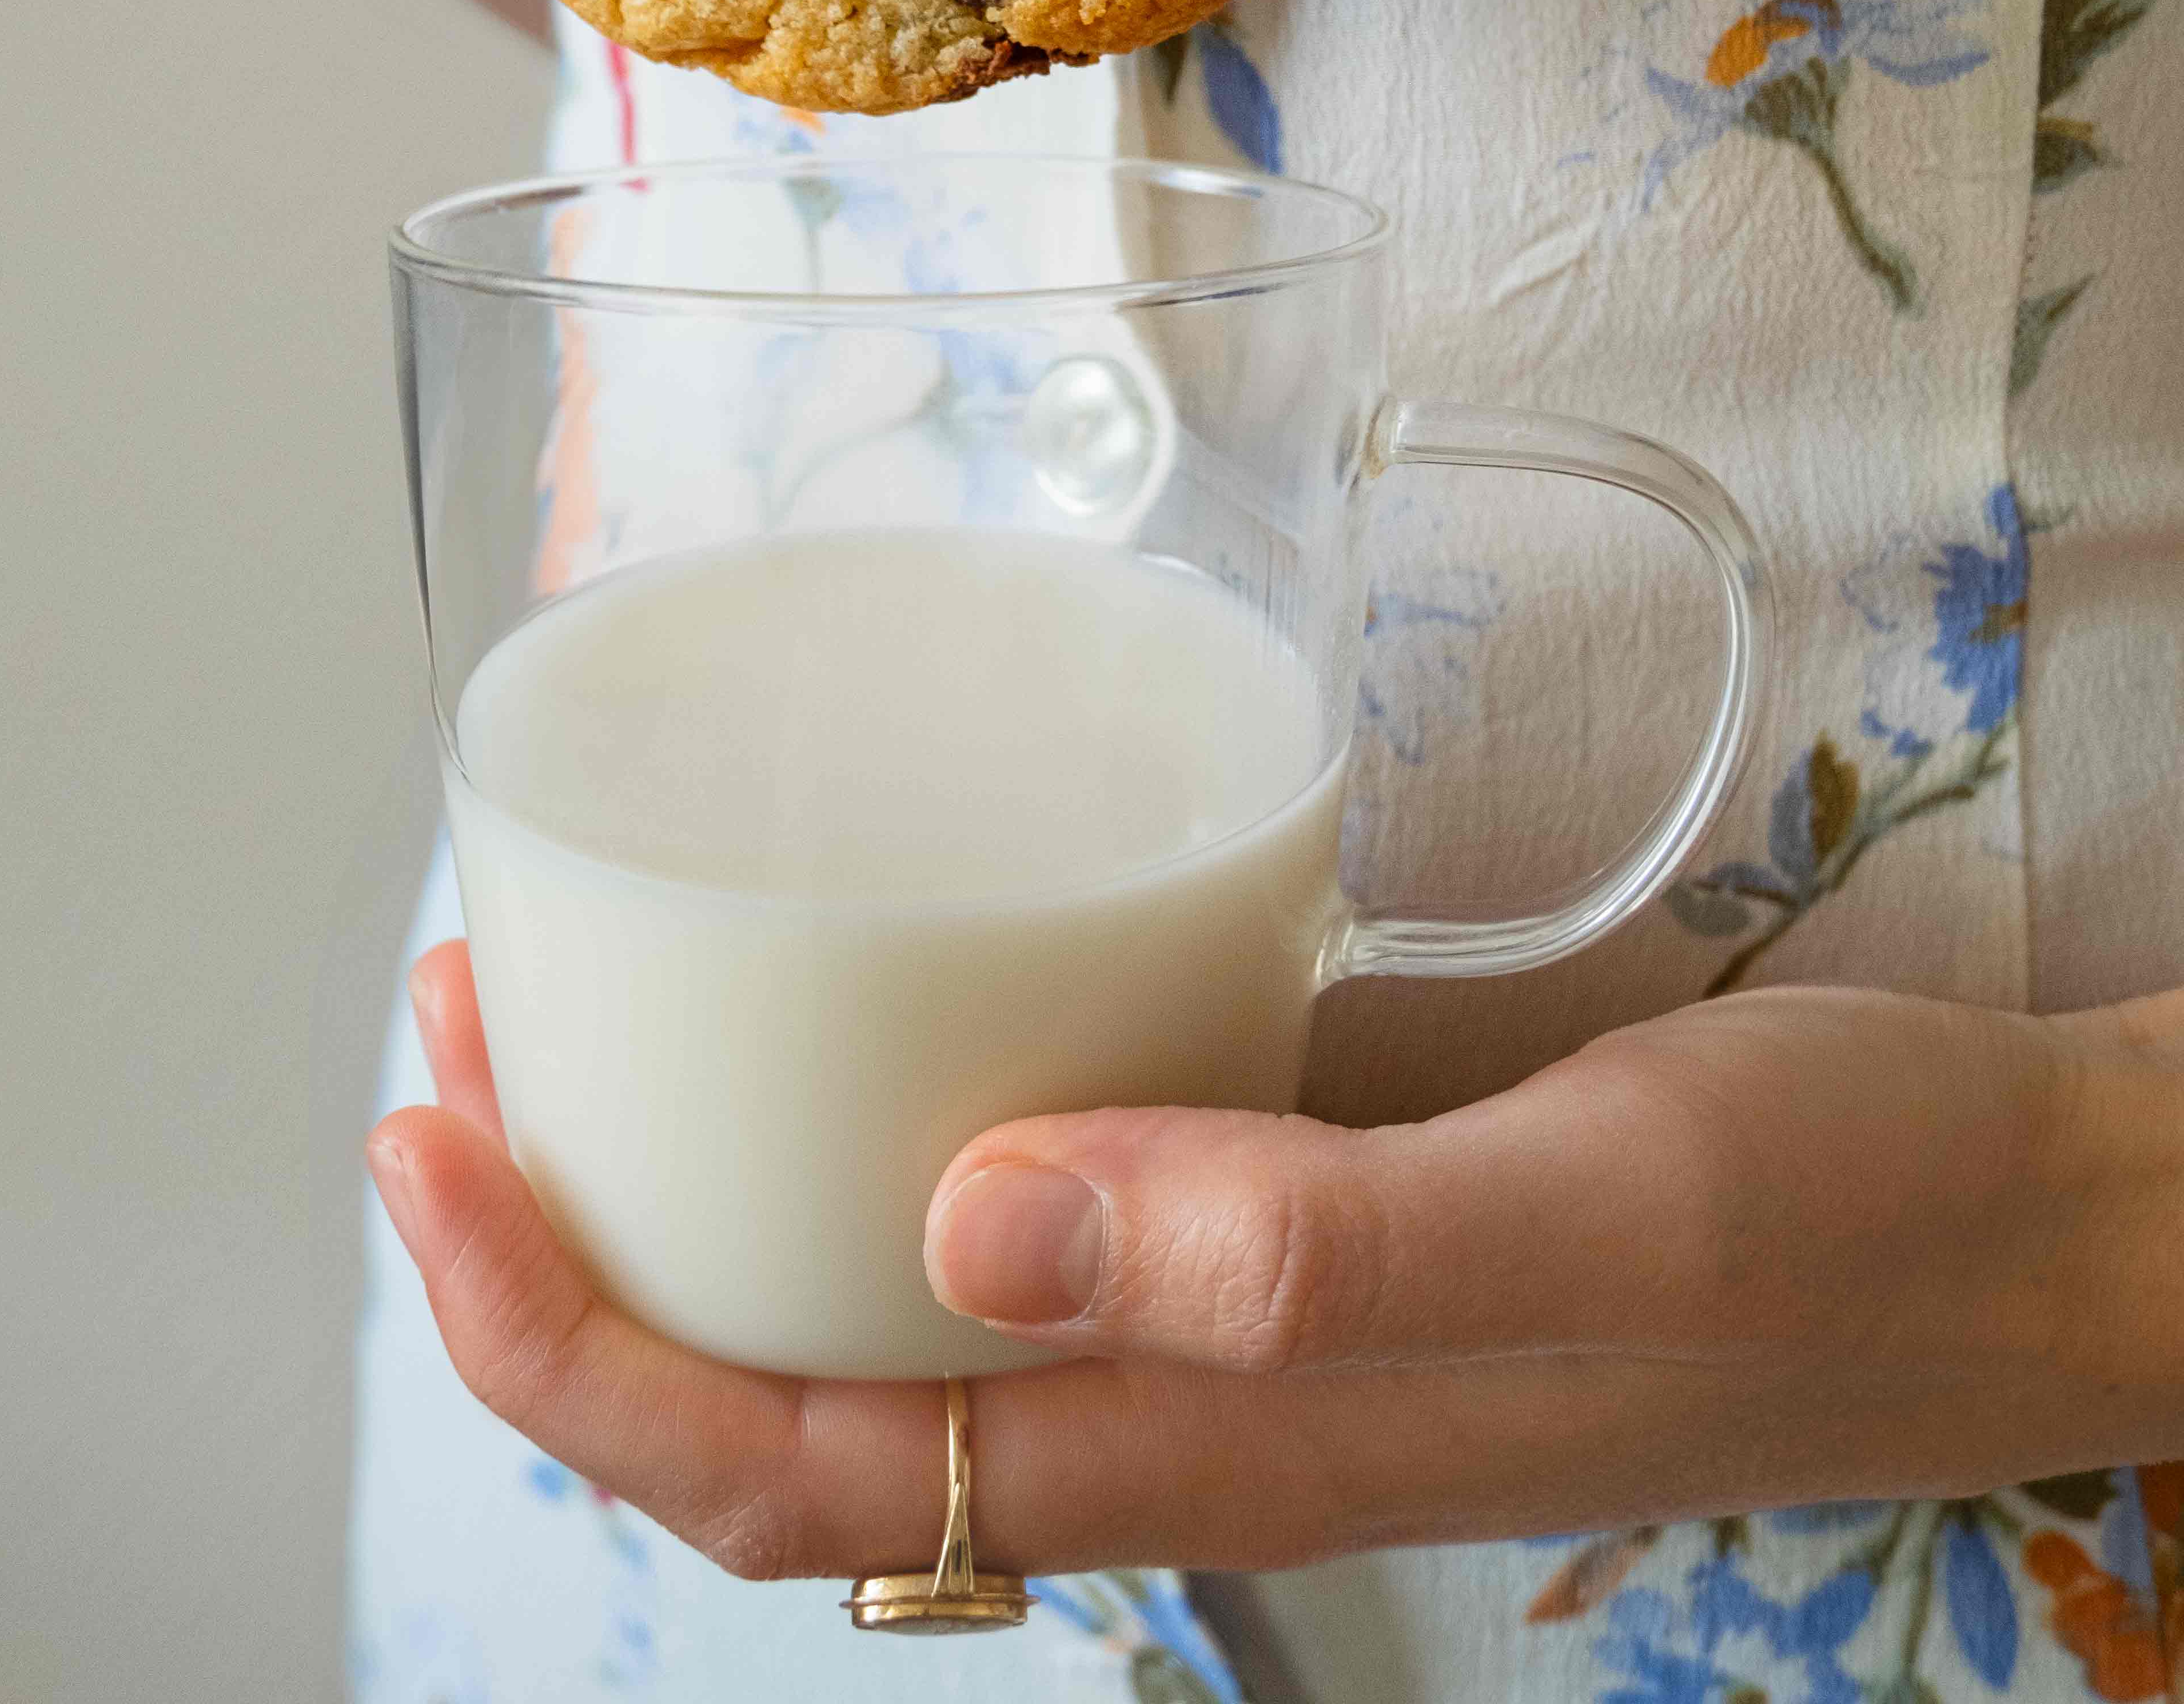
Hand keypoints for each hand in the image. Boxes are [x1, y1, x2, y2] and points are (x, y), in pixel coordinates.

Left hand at [369, 943, 2183, 1579]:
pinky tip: (848, 962)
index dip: (569, 1353)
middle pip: (776, 1395)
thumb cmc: (1827, 1226)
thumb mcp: (1597, 1211)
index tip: (434, 1155)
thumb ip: (1312, 1240)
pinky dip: (857, 1095)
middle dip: (565, 1252)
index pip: (783, 1472)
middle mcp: (1171, 1394)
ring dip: (687, 1174)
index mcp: (1199, 1447)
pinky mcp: (1275, 1191)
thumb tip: (979, 1217)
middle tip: (450, 1029)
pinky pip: (1005, 1193)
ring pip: (867, 1296)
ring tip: (569, 986)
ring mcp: (1217, 1301)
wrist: (2001, 1218)